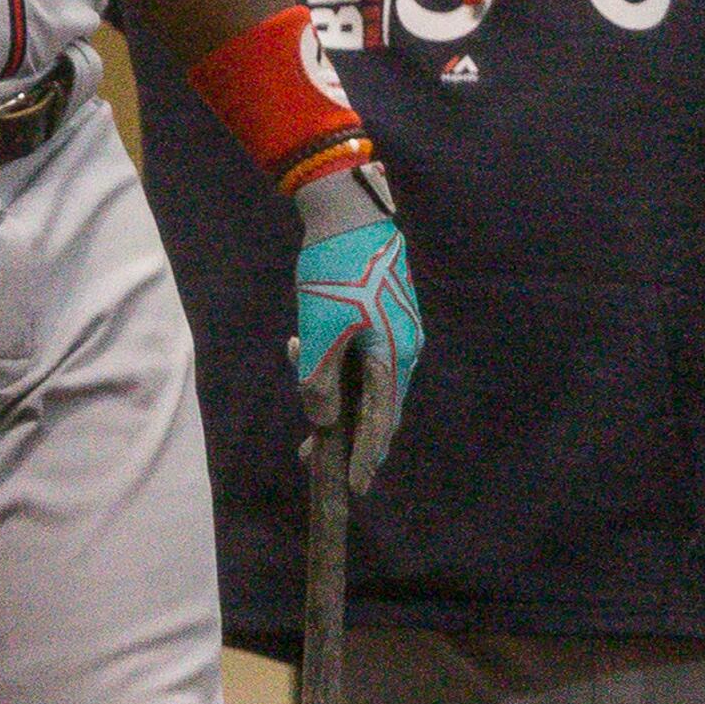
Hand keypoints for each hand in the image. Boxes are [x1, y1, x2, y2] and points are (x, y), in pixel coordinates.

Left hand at [287, 162, 422, 490]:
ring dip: (338, 403)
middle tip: (323, 464)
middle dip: (350, 440)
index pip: (380, 423)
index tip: (354, 489)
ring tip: (309, 427)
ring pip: (368, 384)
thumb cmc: (335, 271)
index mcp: (393, 358)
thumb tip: (320, 421)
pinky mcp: (385, 318)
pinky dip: (336, 369)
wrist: (350, 214)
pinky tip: (300, 352)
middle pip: (378, 409)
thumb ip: (319, 380)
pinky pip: (362, 358)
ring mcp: (398, 333)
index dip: (366, 458)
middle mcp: (404, 351)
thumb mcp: (320, 330)